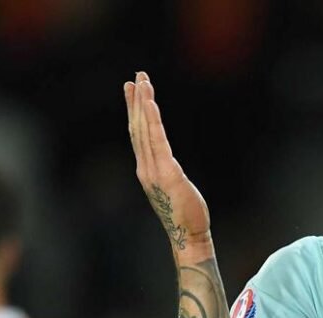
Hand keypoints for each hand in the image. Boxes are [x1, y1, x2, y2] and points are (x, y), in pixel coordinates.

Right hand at [124, 71, 210, 254]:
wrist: (190, 236)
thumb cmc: (186, 214)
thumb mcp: (174, 188)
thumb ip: (168, 172)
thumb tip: (170, 164)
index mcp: (147, 170)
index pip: (138, 134)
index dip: (134, 110)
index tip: (133, 89)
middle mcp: (146, 168)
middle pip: (138, 128)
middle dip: (136, 101)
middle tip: (136, 76)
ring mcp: (154, 171)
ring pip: (145, 130)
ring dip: (143, 104)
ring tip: (142, 82)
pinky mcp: (168, 174)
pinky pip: (158, 143)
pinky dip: (152, 122)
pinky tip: (150, 104)